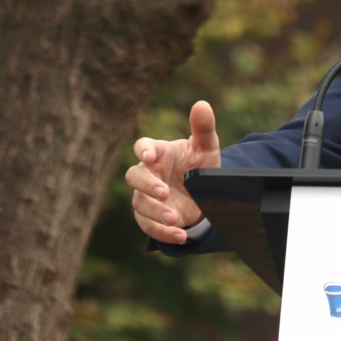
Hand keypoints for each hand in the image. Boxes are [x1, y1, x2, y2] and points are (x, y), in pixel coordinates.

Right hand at [126, 100, 220, 244]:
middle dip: (147, 185)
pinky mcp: (150, 217)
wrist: (204, 193)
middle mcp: (148, 173)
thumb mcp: (207, 147)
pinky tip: (180, 235)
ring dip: (155, 212)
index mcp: (158, 152)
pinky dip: (163, 232)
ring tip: (175, 217)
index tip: (149, 155)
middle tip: (165, 192)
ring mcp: (145, 196)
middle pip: (133, 177)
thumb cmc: (200, 163)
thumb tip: (202, 104)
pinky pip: (148, 226)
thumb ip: (204, 128)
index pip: (142, 146)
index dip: (143, 150)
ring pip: (139, 204)